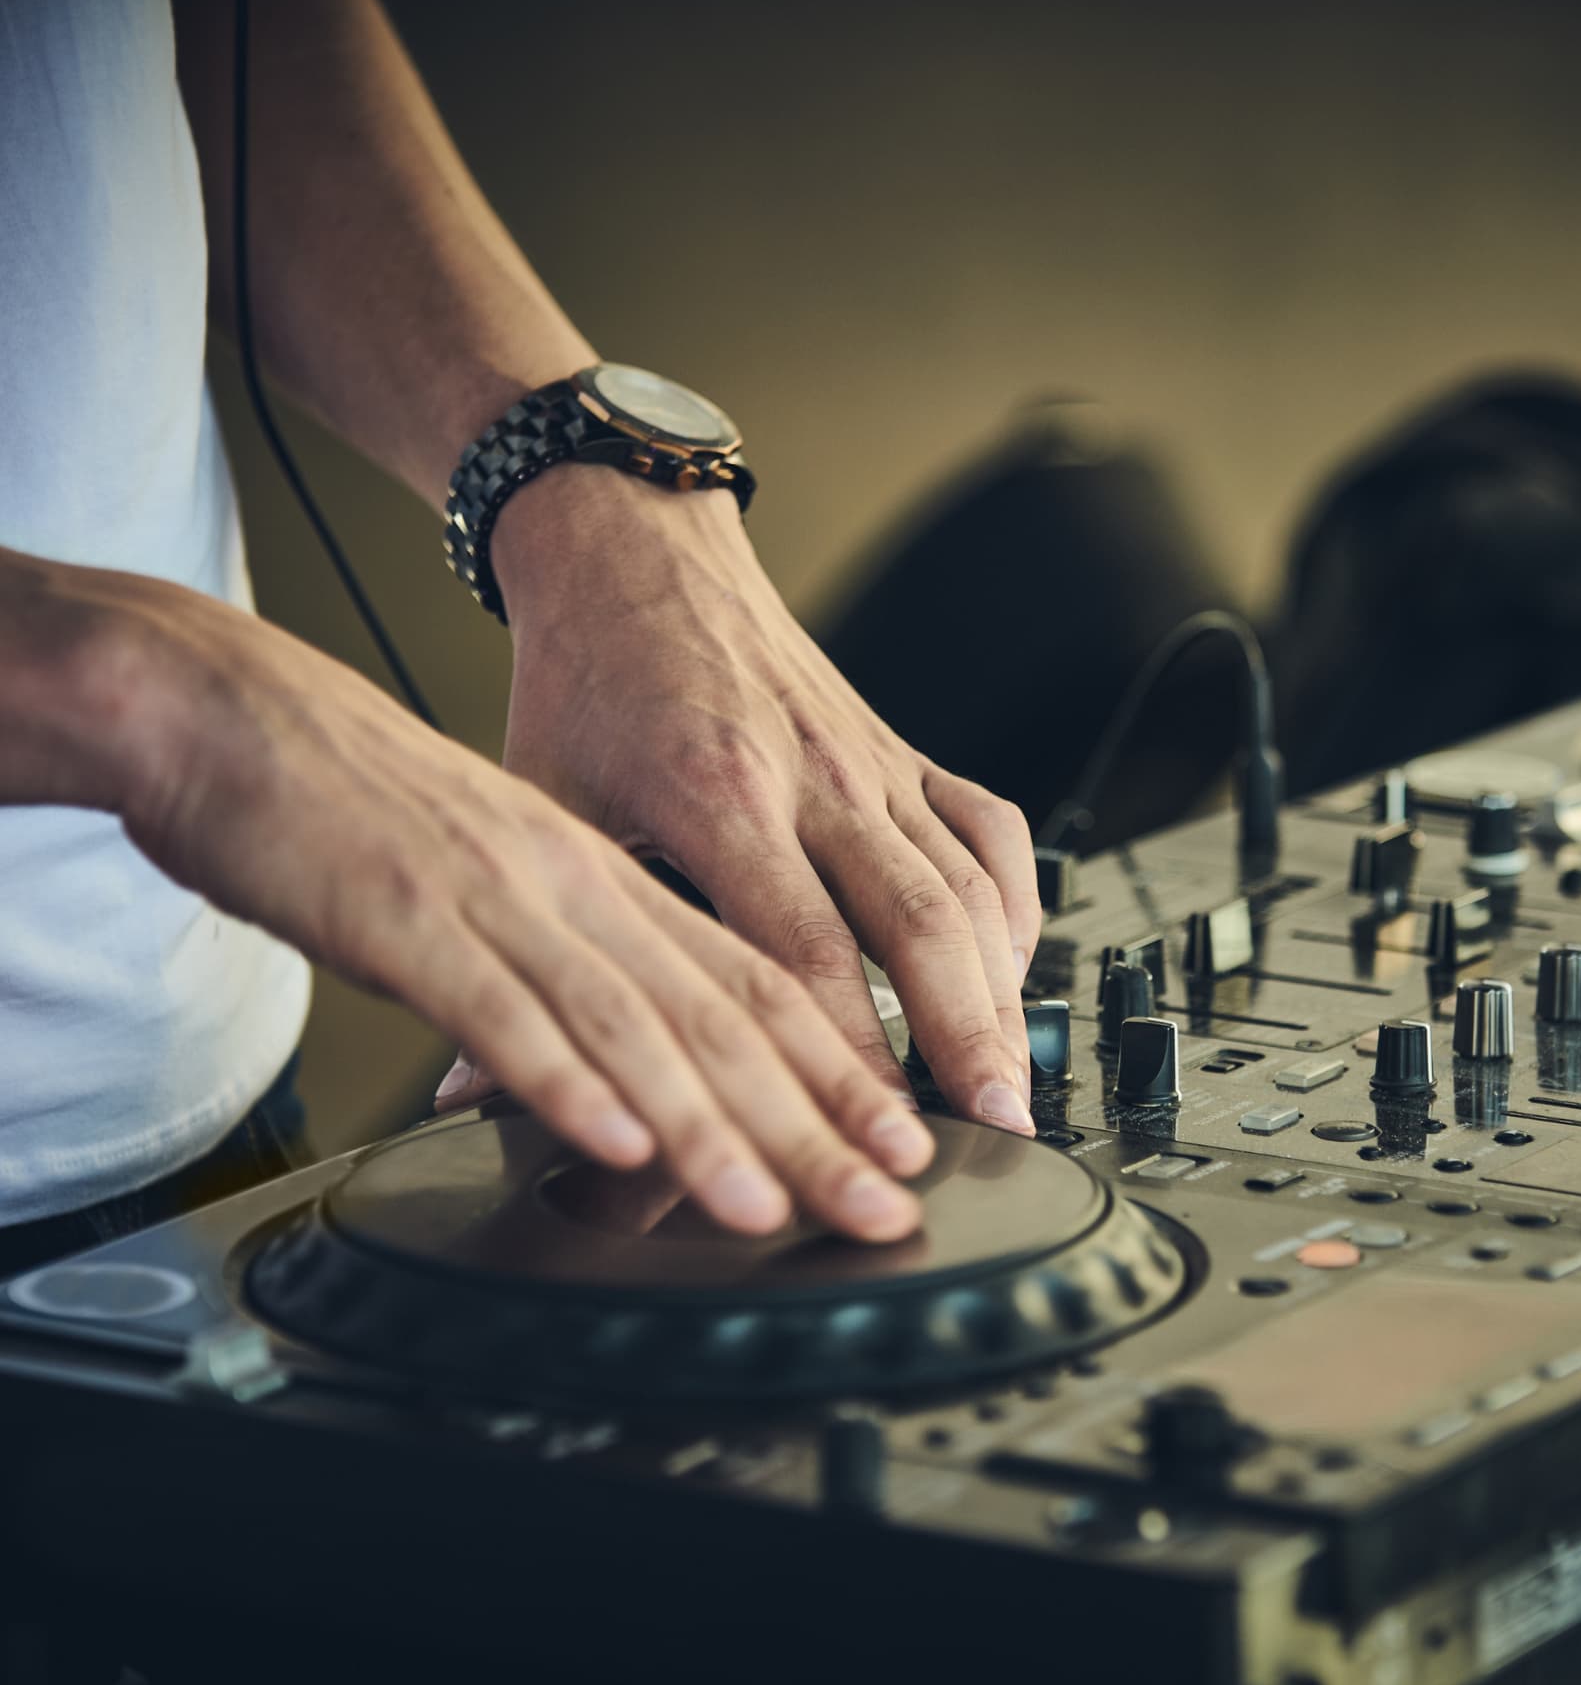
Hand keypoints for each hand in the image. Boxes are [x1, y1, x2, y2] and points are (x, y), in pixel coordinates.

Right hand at [60, 560, 934, 1240]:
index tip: (901, 1144)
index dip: (840, 1068)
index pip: (759, 980)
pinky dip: (564, 1079)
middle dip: (817, 1121)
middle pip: (724, 1013)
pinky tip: (614, 1141)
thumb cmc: (363, 800)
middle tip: (886, 1203)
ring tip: (773, 1204)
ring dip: (710, 1124)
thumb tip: (637, 1077)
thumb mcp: (505, 875)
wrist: (226, 705)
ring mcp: (498, 898)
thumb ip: (574, 967)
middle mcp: (578, 885)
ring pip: (631, 1020)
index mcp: (610, 876)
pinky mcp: (403, 913)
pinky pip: (501, 1005)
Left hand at [489, 470, 1041, 1133]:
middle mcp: (813, 775)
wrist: (635, 552)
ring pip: (967, 883)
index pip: (806, 948)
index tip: (870, 1132)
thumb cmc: (588, 683)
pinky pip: (988, 826)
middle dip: (965, 1037)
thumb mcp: (544, 811)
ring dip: (1001, 990)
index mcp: (717, 794)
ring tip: (1013, 1082)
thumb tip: (464, 1092)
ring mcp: (869, 759)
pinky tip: (1009, 970)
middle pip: (917, 923)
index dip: (851, 1051)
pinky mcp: (901, 746)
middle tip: (994, 1128)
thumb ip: (530, 952)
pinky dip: (1013, 902)